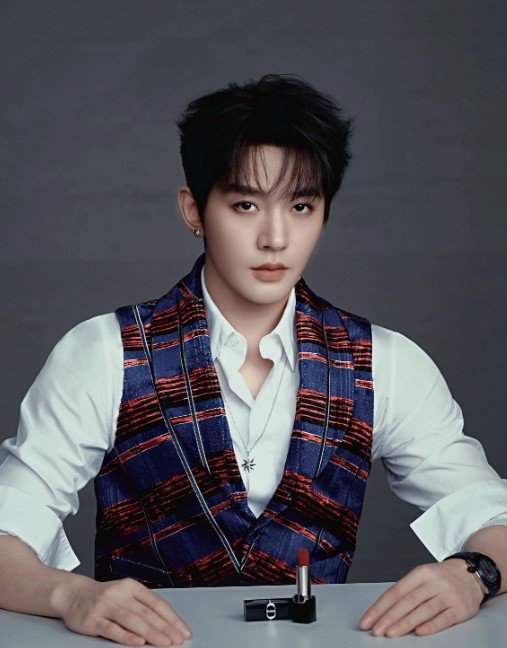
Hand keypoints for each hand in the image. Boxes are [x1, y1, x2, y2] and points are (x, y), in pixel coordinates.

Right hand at [56, 576, 191, 645]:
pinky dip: (127, 636)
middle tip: (178, 640)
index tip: (183, 630)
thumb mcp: (125, 594)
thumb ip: (143, 606)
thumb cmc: (105, 597)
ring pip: (132, 620)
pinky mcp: (92, 620)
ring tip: (165, 643)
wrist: (73, 595)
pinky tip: (139, 643)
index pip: (156, 602)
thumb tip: (167, 624)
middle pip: (147, 612)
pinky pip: (112, 629)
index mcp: (131, 586)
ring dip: (151, 633)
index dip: (171, 617)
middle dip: (165, 628)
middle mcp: (119, 594)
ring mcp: (105, 606)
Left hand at [359, 559, 484, 637]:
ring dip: (405, 623)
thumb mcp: (422, 576)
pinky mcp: (461, 609)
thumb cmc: (441, 578)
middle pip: (407, 601)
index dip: (380, 607)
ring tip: (390, 633)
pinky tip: (418, 633)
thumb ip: (407, 591)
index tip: (368, 620)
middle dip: (389, 617)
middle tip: (376, 630)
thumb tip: (384, 611)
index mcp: (420, 573)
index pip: (396, 591)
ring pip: (423, 610)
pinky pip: (444, 618)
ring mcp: (448, 595)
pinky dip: (430, 626)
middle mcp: (434, 583)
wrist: (471, 574)